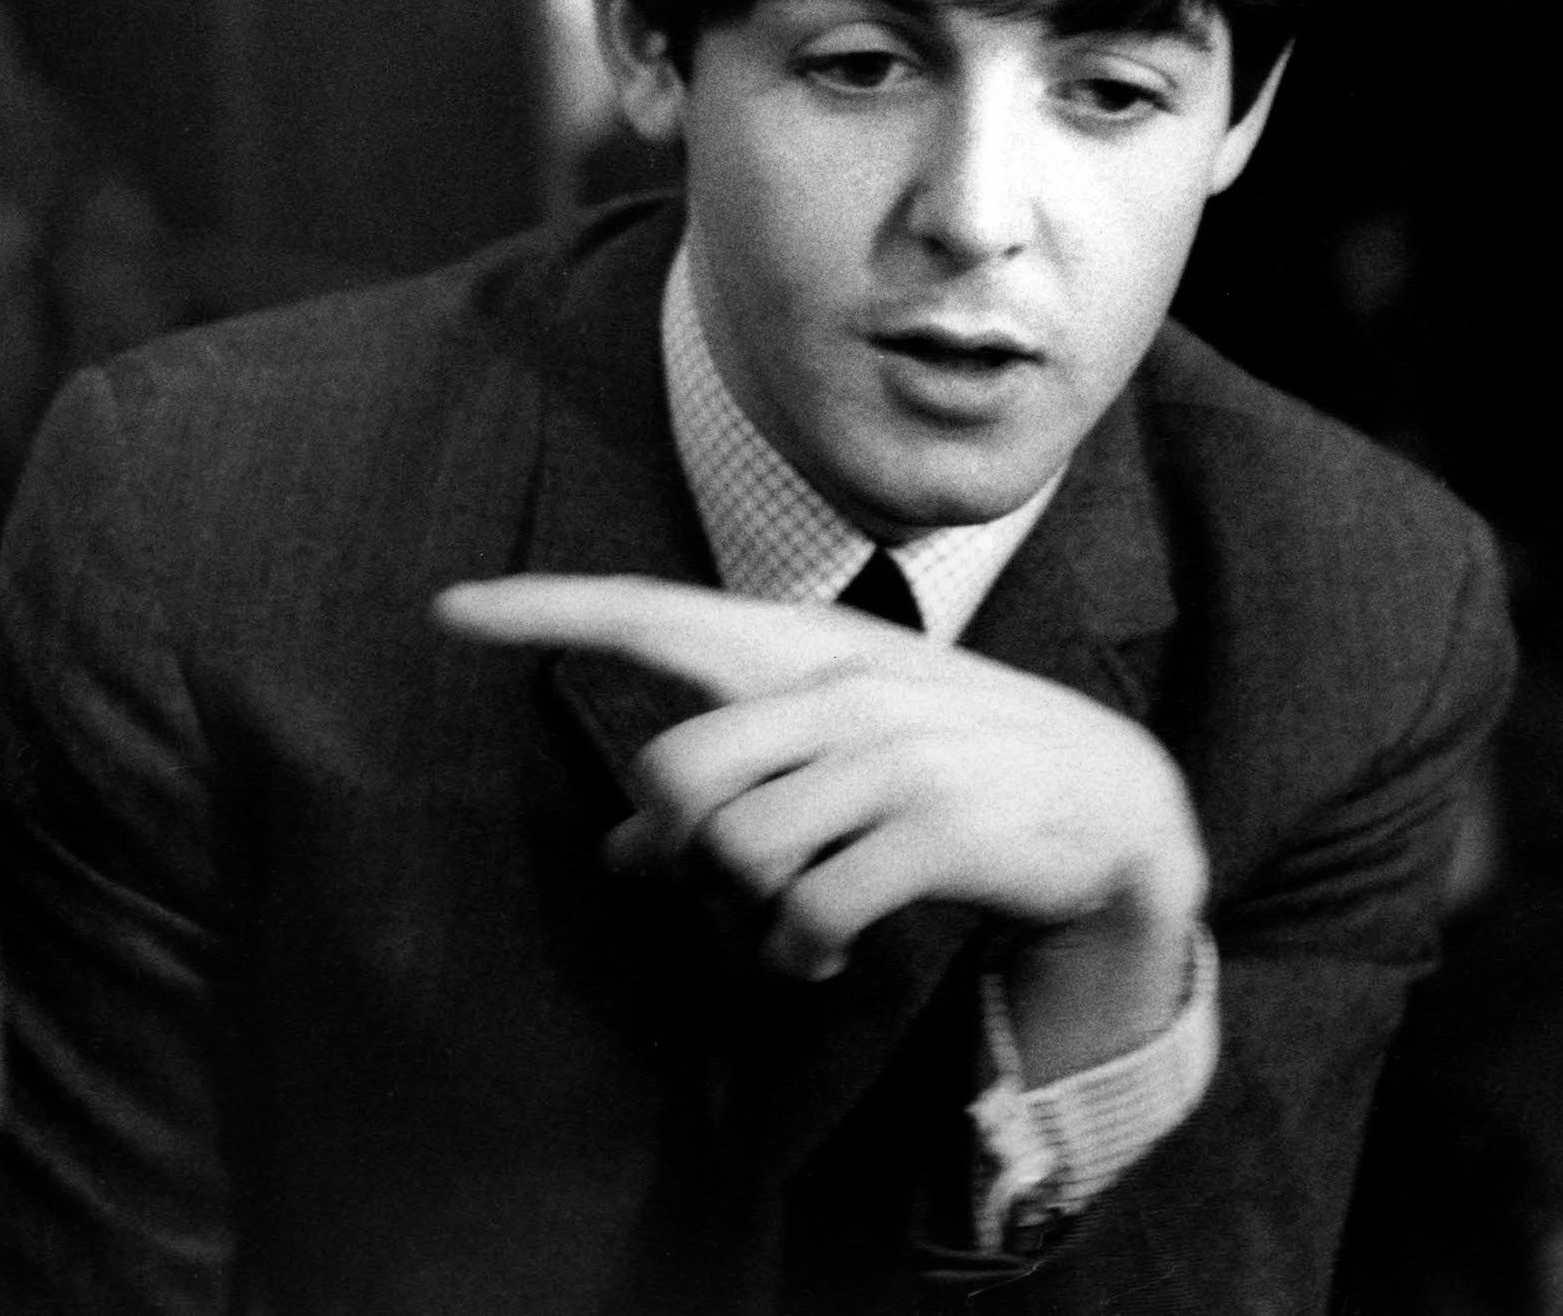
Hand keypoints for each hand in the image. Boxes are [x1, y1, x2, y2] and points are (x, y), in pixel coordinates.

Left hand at [437, 574, 1205, 1080]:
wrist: (1114, 806)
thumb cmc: (956, 773)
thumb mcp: (847, 757)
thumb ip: (736, 788)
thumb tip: (619, 856)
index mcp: (813, 650)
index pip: (658, 615)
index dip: (550, 612)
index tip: (448, 609)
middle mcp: (844, 687)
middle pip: (677, 774)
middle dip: (687, 845)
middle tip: (739, 876)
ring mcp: (891, 756)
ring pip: (739, 852)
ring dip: (757, 913)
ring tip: (802, 920)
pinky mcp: (932, 829)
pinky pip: (808, 911)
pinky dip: (801, 953)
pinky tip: (827, 953)